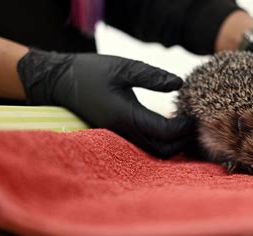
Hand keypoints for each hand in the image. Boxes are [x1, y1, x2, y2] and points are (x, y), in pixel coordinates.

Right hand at [17, 49, 193, 157]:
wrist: (59, 83)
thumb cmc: (89, 72)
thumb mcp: (122, 67)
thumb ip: (151, 76)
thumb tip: (179, 83)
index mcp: (126, 117)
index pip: (165, 133)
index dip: (184, 126)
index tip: (193, 113)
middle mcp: (124, 133)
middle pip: (164, 150)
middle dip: (183, 139)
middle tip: (192, 120)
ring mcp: (121, 137)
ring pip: (155, 152)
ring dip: (173, 142)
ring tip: (182, 123)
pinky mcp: (119, 135)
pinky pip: (146, 146)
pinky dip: (161, 140)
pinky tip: (167, 124)